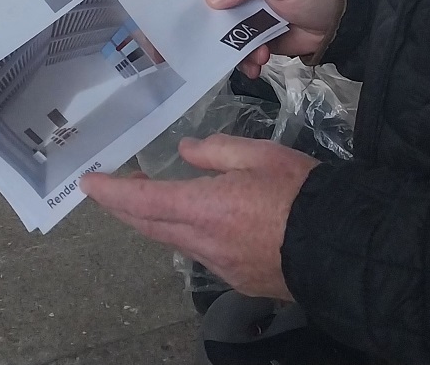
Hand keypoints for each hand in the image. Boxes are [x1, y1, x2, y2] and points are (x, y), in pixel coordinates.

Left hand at [82, 135, 317, 298]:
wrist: (340, 247)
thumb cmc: (300, 194)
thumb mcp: (261, 154)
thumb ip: (217, 151)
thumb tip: (186, 153)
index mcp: (204, 208)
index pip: (143, 201)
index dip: (112, 191)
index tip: (88, 182)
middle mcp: (203, 243)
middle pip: (149, 226)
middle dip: (124, 207)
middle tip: (113, 186)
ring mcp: (219, 266)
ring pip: (174, 241)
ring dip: (156, 219)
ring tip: (155, 196)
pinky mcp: (237, 279)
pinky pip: (200, 253)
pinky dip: (186, 233)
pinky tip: (199, 220)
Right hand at [206, 0, 342, 77]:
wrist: (341, 21)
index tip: (181, 8)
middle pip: (213, 5)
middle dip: (214, 27)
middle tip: (214, 43)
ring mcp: (248, 12)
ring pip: (225, 31)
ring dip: (235, 47)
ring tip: (256, 54)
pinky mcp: (256, 34)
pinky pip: (240, 48)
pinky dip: (247, 59)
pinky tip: (258, 63)